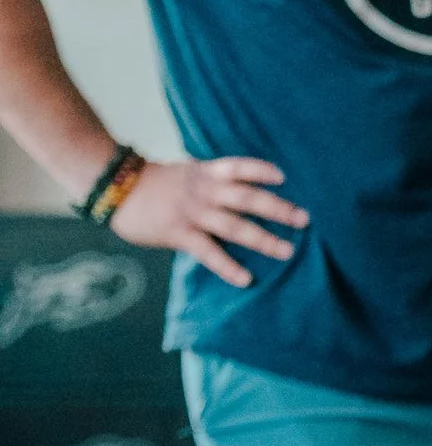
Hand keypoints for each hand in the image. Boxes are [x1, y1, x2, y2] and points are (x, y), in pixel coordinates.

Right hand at [112, 155, 304, 291]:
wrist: (114, 187)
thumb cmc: (153, 183)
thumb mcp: (185, 172)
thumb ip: (209, 181)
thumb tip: (237, 191)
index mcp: (205, 172)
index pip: (239, 167)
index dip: (261, 171)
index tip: (284, 178)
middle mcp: (203, 190)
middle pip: (247, 198)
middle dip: (278, 208)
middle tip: (304, 219)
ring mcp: (192, 212)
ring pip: (235, 226)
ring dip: (264, 239)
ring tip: (287, 251)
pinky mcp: (179, 233)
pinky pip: (209, 253)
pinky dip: (229, 267)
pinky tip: (246, 279)